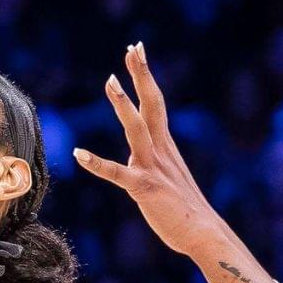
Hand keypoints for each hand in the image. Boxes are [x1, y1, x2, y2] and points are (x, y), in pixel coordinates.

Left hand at [75, 42, 223, 255]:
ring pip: (137, 129)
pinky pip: (117, 173)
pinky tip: (78, 154)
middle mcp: (161, 150)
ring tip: (110, 81)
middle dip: (141, 76)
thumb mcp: (167, 179)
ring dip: (123, 105)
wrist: (203, 233)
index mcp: (165, 146)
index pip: (155, 103)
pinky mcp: (145, 188)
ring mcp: (153, 168)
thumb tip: (133, 163)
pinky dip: (97, 163)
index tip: (137, 51)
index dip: (145, 77)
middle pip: (151, 105)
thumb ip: (150, 166)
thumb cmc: (184, 211)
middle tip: (133, 49)